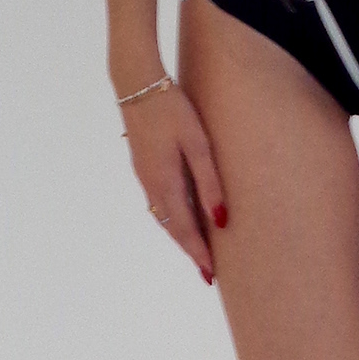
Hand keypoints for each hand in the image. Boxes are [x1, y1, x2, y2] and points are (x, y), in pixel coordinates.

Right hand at [123, 84, 226, 284]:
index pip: (185, 229)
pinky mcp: (143, 165)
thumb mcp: (198, 144)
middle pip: (172, 228)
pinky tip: (181, 216)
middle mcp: (151, 185)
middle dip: (190, 250)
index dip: (198, 253)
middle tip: (206, 272)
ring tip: (196, 249)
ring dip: (179, 235)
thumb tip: (221, 220)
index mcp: (165, 183)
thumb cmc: (173, 109)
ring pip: (163, 216)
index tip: (211, 275)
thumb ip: (210, 182)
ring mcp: (144, 175)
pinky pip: (158, 201)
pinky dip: (171, 217)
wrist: (137, 84)